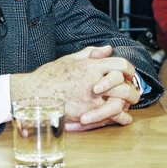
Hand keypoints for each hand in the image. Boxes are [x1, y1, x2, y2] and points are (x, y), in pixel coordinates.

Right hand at [11, 45, 137, 130]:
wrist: (33, 94)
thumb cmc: (49, 76)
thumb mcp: (70, 59)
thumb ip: (91, 53)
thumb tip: (107, 48)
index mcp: (92, 66)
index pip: (120, 64)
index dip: (129, 70)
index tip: (130, 74)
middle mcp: (94, 82)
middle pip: (124, 86)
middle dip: (132, 91)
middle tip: (132, 93)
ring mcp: (91, 99)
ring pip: (120, 103)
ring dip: (127, 106)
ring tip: (128, 108)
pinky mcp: (86, 114)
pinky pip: (109, 117)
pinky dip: (119, 119)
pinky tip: (122, 119)